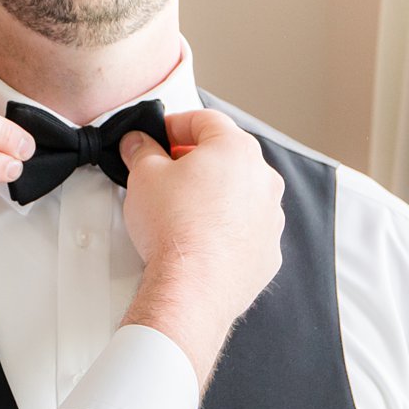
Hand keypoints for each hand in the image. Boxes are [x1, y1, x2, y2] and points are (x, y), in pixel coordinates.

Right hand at [117, 109, 284, 391]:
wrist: (193, 287)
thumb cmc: (175, 229)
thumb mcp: (144, 176)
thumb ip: (142, 151)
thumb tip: (139, 144)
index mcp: (236, 149)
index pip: (205, 120)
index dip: (176, 124)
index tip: (160, 135)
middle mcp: (262, 179)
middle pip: (228, 155)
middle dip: (196, 159)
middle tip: (167, 169)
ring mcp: (269, 217)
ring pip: (240, 193)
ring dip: (215, 193)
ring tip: (182, 208)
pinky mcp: (267, 251)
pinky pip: (246, 228)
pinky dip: (226, 227)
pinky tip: (200, 237)